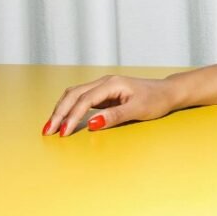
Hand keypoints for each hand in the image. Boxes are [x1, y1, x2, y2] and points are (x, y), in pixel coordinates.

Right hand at [42, 75, 176, 135]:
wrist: (168, 92)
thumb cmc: (156, 100)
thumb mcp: (138, 110)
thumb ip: (115, 116)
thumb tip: (90, 123)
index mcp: (112, 84)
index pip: (84, 100)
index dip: (71, 116)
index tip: (63, 133)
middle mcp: (104, 82)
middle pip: (74, 95)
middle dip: (59, 113)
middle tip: (48, 131)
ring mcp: (103, 87)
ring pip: (74, 95)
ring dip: (62, 109)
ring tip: (51, 127)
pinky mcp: (104, 93)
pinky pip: (81, 99)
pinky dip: (70, 108)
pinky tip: (64, 119)